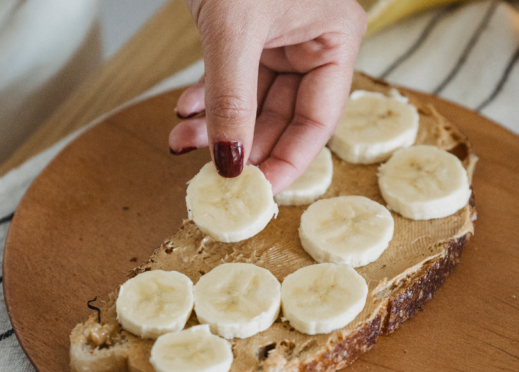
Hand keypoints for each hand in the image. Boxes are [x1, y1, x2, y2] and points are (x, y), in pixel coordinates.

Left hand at [169, 0, 366, 193]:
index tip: (257, 191)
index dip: (286, 161)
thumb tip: (230, 161)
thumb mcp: (234, 32)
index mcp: (335, 40)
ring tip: (183, 138)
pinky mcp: (249, 36)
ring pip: (251, 102)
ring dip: (216, 124)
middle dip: (241, 144)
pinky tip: (185, 110)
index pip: (317, 120)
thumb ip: (232, 99)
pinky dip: (208, 97)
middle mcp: (313, 44)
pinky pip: (231, 80)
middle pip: (282, 118)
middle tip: (214, 173)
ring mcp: (281, 40)